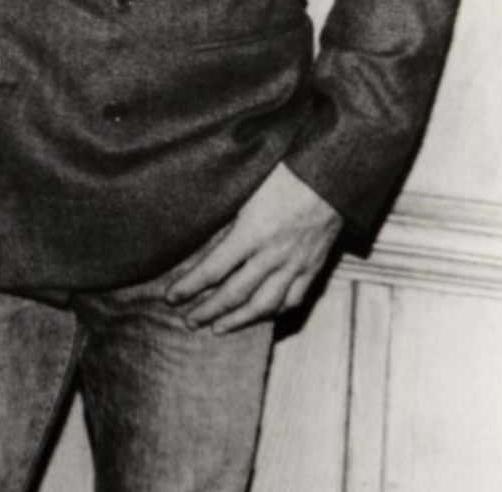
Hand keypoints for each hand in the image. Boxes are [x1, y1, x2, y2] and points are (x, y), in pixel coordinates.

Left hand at [165, 164, 343, 333]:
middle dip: (207, 310)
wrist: (331, 176)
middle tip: (187, 321)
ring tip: (216, 328)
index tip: (170, 297)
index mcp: (251, 234)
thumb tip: (191, 224)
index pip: (212, 270)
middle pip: (234, 294)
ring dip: (237, 320)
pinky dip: (273, 313)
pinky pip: (292, 300)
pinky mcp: (313, 268)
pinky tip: (258, 316)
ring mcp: (295, 265)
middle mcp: (272, 256)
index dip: (189, 287)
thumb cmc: (283, 173)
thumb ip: (223, 212)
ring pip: (263, 305)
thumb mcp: (245, 188)